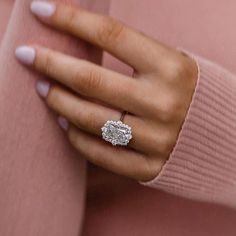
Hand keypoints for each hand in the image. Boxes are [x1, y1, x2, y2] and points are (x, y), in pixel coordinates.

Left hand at [15, 1, 197, 181]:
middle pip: (91, 80)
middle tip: (28, 56)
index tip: (41, 10)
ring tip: (45, 90)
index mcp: (174, 69)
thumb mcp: (173, 66)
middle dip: (50, 63)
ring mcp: (157, 140)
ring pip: (91, 120)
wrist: (225, 138)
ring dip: (59, 102)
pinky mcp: (150, 168)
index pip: (111, 34)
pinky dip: (76, 137)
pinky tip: (65, 123)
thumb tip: (84, 47)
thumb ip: (135, 59)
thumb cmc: (195, 96)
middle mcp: (165, 104)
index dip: (70, 18)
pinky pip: (101, 153)